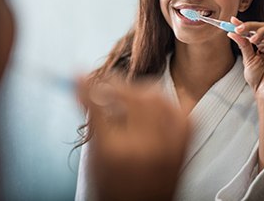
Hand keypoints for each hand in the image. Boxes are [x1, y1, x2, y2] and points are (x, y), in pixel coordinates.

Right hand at [78, 77, 189, 200]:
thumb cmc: (114, 188)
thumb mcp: (95, 157)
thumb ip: (92, 120)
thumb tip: (83, 88)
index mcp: (115, 153)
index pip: (98, 106)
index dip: (87, 86)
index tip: (79, 75)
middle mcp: (145, 147)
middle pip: (132, 96)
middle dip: (115, 85)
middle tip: (107, 85)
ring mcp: (169, 145)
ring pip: (157, 97)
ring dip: (139, 90)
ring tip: (128, 95)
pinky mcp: (183, 144)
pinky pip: (178, 110)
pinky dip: (164, 102)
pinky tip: (152, 105)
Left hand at [228, 16, 263, 104]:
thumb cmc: (258, 79)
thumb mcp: (248, 59)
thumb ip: (243, 45)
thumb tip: (232, 33)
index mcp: (261, 44)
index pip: (253, 30)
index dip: (244, 24)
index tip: (232, 21)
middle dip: (250, 26)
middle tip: (239, 29)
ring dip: (262, 31)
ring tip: (252, 39)